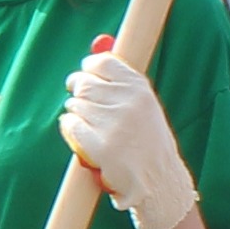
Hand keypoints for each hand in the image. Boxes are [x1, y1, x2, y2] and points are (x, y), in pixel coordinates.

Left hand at [59, 42, 197, 228]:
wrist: (160, 181)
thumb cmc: (148, 142)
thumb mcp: (143, 106)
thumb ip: (120, 81)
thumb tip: (96, 47)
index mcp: (140, 89)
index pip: (103, 63)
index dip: (89, 68)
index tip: (86, 74)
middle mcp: (128, 102)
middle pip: (84, 83)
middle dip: (78, 90)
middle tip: (80, 100)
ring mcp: (113, 123)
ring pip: (75, 104)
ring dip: (76, 113)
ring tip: (90, 125)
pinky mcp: (100, 144)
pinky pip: (70, 124)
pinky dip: (71, 129)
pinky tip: (82, 137)